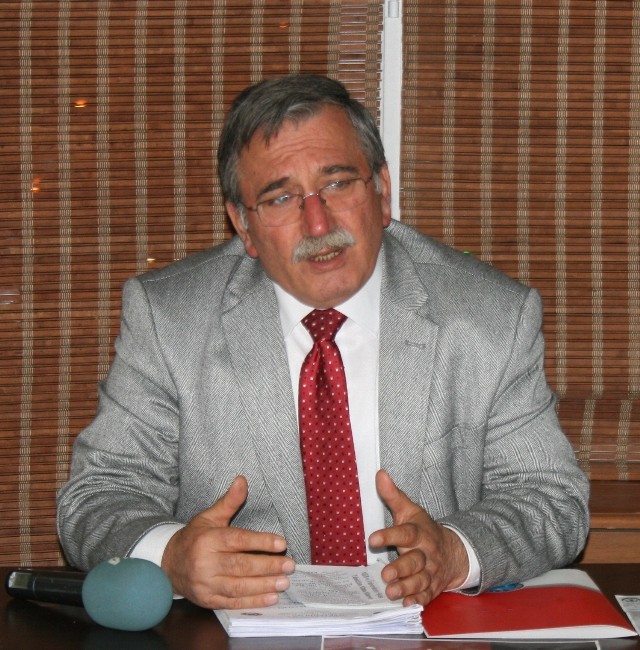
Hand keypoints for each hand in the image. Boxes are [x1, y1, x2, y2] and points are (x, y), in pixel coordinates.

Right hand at [161, 475, 294, 608]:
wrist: (168, 564)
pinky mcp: (207, 600)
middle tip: (289, 565)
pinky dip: (253, 601)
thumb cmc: (195, 537)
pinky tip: (270, 598)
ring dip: (264, 586)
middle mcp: (205, 563)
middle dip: (267, 566)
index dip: (261, 542)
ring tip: (283, 582)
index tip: (281, 543)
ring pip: (238, 587)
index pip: (238, 540)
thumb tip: (242, 480)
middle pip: (240, 566)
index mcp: (207, 540)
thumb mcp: (210, 516)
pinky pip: (233, 602)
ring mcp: (205, 584)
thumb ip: (229, 501)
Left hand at [368, 469, 468, 606]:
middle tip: (385, 574)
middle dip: (401, 568)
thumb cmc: (423, 530)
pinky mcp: (432, 587)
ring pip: (420, 580)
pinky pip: (426, 595)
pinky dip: (417, 600)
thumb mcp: (410, 511)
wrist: (453, 551)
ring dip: (406, 587)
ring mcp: (431, 572)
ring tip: (391, 591)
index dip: (390, 535)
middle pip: (415, 561)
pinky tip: (406, 604)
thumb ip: (394, 495)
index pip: (406, 533)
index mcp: (419, 533)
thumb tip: (379, 474)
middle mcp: (426, 553)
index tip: (373, 539)